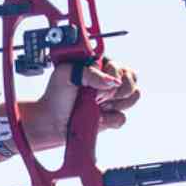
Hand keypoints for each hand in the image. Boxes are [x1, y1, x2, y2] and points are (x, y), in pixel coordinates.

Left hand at [20, 57, 141, 144]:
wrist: (52, 121)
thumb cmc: (56, 95)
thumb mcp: (66, 73)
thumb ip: (90, 73)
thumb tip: (113, 82)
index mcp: (100, 64)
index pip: (120, 67)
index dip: (110, 79)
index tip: (92, 88)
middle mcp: (109, 80)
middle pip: (132, 81)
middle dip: (114, 93)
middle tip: (95, 99)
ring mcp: (113, 98)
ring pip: (133, 98)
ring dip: (113, 105)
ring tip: (95, 106)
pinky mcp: (113, 115)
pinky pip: (122, 117)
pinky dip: (109, 120)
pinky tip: (97, 117)